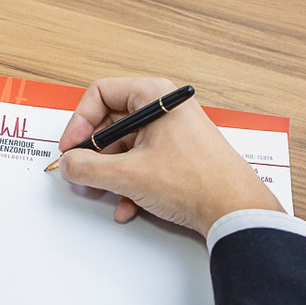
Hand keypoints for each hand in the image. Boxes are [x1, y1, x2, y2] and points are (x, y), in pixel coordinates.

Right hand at [57, 78, 281, 236]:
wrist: (236, 211)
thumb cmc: (197, 182)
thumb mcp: (129, 175)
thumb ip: (88, 168)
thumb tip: (69, 164)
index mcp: (155, 96)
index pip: (100, 94)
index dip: (79, 122)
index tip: (70, 148)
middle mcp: (164, 109)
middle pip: (111, 123)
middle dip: (94, 154)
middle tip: (81, 174)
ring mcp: (173, 132)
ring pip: (125, 147)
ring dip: (110, 174)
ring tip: (105, 194)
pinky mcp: (179, 156)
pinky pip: (142, 163)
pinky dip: (130, 184)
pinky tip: (128, 206)